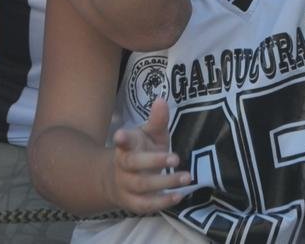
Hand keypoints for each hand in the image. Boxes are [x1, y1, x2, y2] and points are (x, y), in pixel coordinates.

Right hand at [104, 97, 190, 214]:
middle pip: (132, 163)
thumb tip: (162, 100)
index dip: (121, 138)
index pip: (121, 141)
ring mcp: (126, 185)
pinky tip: (178, 196)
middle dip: (153, 161)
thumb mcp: (149, 135)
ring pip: (141, 185)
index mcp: (126, 146)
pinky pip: (145, 205)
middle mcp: (123, 165)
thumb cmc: (140, 152)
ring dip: (165, 182)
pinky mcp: (132, 202)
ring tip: (187, 177)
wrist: (117, 181)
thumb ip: (157, 121)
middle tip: (176, 157)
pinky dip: (162, 202)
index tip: (120, 135)